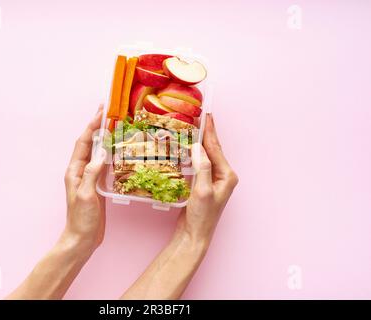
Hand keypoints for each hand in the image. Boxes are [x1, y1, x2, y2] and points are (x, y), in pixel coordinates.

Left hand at [7, 106, 106, 299]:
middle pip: (90, 143)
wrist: (82, 238)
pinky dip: (110, 153)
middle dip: (97, 127)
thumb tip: (101, 153)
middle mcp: (80, 170)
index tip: (101, 112)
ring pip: (97, 152)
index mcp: (74, 171)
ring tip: (115, 125)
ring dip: (105, 138)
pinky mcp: (97, 184)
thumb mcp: (86, 195)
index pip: (83, 143)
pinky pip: (104, 164)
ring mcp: (89, 177)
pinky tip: (118, 150)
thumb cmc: (81, 219)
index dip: (91, 126)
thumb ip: (92, 173)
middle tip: (108, 112)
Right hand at [176, 113, 237, 247]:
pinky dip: (194, 153)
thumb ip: (202, 168)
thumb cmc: (201, 217)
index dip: (210, 131)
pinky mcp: (204, 183)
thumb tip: (197, 147)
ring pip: (206, 155)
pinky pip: (200, 163)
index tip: (207, 115)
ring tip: (193, 127)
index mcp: (227, 175)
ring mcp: (214, 180)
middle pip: (213, 149)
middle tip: (199, 116)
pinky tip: (188, 147)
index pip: (216, 148)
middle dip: (206, 133)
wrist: (194, 235)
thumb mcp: (202, 191)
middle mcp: (223, 175)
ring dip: (200, 142)